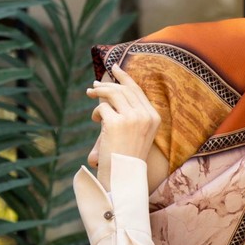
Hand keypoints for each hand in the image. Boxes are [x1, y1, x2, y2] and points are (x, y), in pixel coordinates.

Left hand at [86, 64, 160, 188]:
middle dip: (107, 85)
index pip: (138, 90)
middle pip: (124, 90)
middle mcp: (145, 116)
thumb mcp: (137, 133)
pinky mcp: (116, 123)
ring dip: (99, 94)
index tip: (114, 68)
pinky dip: (96, 113)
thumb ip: (132, 112)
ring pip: (112, 94)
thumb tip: (115, 88)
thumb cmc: (128, 155)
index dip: (125, 77)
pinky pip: (102, 108)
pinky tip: (96, 121)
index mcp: (154, 118)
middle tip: (94, 87)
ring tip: (90, 96)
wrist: (123, 176)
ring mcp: (132, 119)